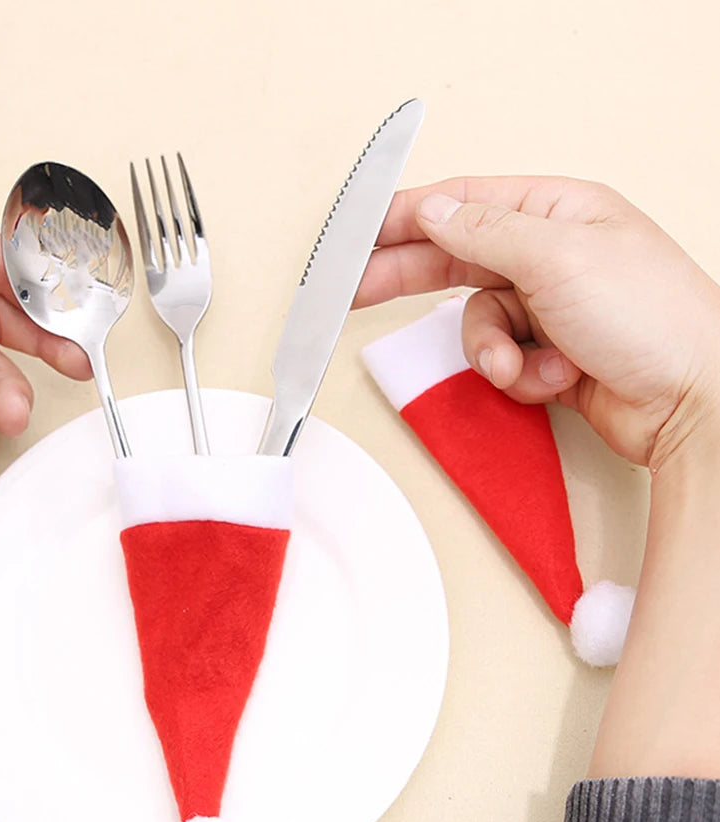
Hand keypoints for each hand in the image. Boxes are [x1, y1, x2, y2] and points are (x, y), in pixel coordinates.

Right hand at [355, 177, 719, 468]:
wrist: (693, 399)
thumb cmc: (649, 318)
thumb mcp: (557, 257)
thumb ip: (483, 230)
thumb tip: (430, 209)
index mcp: (556, 212)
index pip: (461, 203)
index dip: (404, 217)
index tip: (356, 233)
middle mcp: (549, 255)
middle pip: (454, 258)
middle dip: (407, 278)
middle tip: (353, 290)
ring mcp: (548, 307)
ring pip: (475, 323)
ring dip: (490, 351)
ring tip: (521, 366)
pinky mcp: (547, 354)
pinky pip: (499, 360)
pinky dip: (519, 376)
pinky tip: (555, 379)